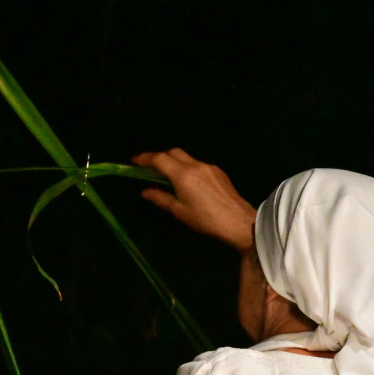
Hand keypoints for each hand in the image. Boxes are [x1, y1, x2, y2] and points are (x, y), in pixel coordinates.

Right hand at [132, 148, 256, 253]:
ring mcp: (208, 167)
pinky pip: (197, 163)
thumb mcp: (179, 211)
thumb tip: (145, 191)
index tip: (134, 161)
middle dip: (159, 156)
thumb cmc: (206, 220)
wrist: (239, 222)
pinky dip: (186, 167)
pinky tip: (186, 181)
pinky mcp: (218, 171)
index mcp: (183, 175)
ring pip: (186, 157)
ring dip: (173, 161)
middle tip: (149, 167)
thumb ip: (160, 198)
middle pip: (173, 152)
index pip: (159, 159)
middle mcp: (195, 165)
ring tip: (166, 175)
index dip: (144, 158)